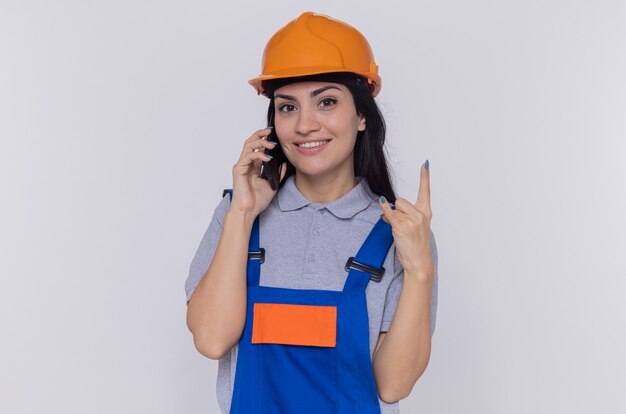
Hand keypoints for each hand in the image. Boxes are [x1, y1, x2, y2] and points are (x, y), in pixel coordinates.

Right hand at [230, 127, 286, 216]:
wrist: (249, 211)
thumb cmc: (257, 201)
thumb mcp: (273, 185)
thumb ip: (278, 174)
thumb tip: (284, 164)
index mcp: (253, 166)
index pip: (257, 147)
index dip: (264, 139)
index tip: (274, 134)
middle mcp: (246, 164)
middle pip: (251, 142)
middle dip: (260, 135)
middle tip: (270, 131)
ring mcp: (242, 166)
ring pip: (248, 146)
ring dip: (260, 142)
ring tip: (271, 144)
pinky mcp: (239, 170)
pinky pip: (248, 157)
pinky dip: (258, 155)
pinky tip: (267, 157)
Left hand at [379, 161, 433, 280]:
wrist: (418, 262)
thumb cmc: (416, 246)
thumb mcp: (415, 227)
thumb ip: (404, 215)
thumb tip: (387, 207)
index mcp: (426, 213)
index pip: (425, 191)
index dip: (425, 177)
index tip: (425, 164)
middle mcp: (421, 215)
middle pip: (401, 201)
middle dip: (397, 211)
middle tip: (400, 224)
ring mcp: (412, 221)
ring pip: (394, 209)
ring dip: (391, 218)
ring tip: (399, 231)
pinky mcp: (402, 227)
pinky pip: (389, 214)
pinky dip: (384, 211)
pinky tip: (382, 208)